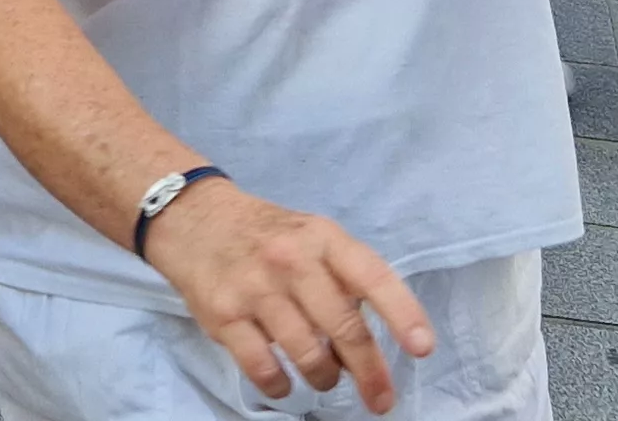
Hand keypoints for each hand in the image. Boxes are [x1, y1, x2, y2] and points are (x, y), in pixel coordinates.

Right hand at [147, 183, 437, 410]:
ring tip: (324, 378)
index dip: (402, 314)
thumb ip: (344, 281)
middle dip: (370, 371)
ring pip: (306, 353)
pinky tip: (285, 383)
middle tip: (382, 399)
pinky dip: (280, 385)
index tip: (422, 348)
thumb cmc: (268, 235)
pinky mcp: (223, 314)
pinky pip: (262, 366)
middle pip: (343, 326)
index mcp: (324, 239)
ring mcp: (256, 288)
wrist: (195, 219)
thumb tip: (367, 346)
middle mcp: (292, 261)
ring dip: (324, 378)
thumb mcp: (314, 237)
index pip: (373, 277)